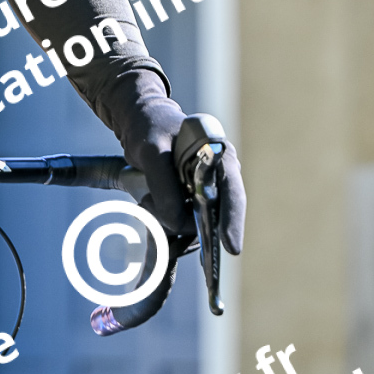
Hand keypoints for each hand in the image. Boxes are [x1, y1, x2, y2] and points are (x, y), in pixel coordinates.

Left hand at [119, 85, 244, 252]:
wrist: (139, 125)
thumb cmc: (150, 129)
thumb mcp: (151, 151)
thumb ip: (164, 186)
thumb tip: (176, 222)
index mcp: (220, 157)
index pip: (232, 193)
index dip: (233, 220)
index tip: (231, 247)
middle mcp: (218, 180)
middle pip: (213, 218)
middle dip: (186, 224)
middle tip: (152, 208)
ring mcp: (205, 195)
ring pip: (193, 227)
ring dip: (167, 221)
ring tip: (145, 198)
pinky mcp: (190, 205)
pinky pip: (181, 225)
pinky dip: (164, 224)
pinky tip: (147, 205)